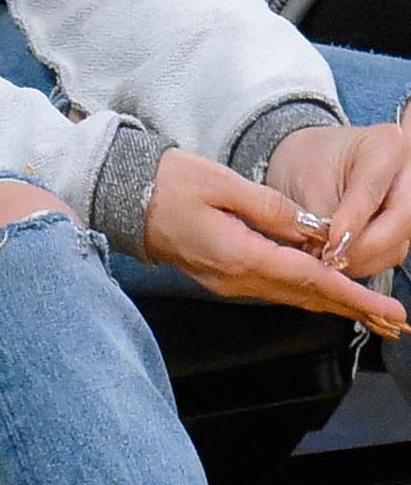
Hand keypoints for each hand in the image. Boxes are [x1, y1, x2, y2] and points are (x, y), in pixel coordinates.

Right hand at [143, 147, 408, 334]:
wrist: (122, 197)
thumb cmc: (167, 183)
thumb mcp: (220, 182)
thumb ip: (270, 206)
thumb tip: (311, 227)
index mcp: (241, 255)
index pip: (311, 278)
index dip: (354, 294)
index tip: (388, 309)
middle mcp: (238, 278)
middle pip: (307, 297)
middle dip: (354, 309)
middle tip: (395, 322)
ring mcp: (229, 281)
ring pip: (292, 297)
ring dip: (333, 304)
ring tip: (370, 312)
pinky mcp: (222, 276)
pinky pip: (274, 290)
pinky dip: (306, 294)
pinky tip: (322, 292)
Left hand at [263, 123, 410, 278]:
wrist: (313, 162)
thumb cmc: (309, 162)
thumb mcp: (307, 180)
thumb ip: (322, 214)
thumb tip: (333, 249)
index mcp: (386, 146)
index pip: (372, 190)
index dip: (353, 220)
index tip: (332, 241)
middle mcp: (409, 175)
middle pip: (398, 221)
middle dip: (362, 245)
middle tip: (329, 256)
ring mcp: (410, 204)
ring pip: (397, 243)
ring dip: (362, 258)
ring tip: (327, 256)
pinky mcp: (404, 228)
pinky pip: (392, 253)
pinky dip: (365, 260)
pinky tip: (340, 256)